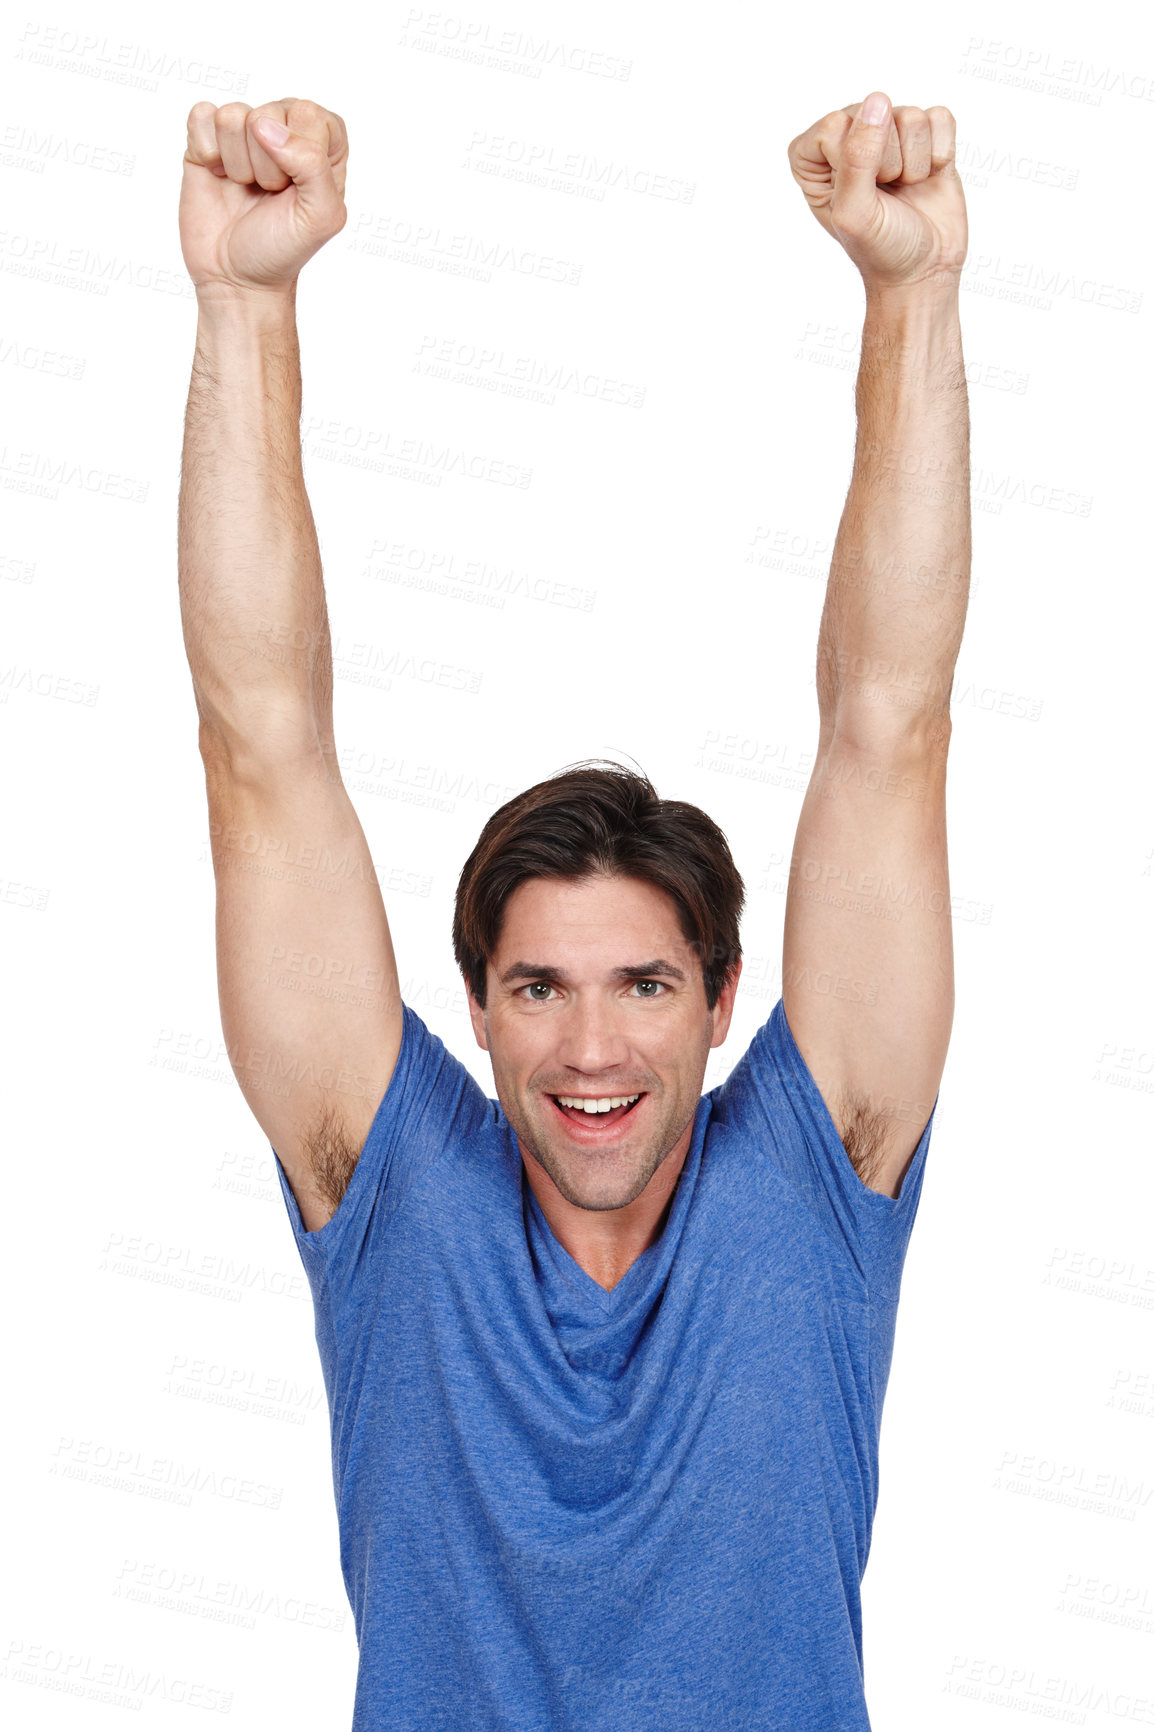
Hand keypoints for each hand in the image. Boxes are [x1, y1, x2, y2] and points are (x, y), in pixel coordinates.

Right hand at [179, 97, 348, 299]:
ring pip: (232, 116)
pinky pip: (201, 116)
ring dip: (237, 164)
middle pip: (267, 114)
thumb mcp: (321, 217)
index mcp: (322, 141)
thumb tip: (263, 126)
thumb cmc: (283, 249)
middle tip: (267, 195)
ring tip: (245, 188)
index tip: (294, 190)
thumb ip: (313, 164)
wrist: (236, 277)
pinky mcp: (207, 138)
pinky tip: (218, 176)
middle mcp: (284, 128)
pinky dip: (207, 152)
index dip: (298, 155)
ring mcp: (244, 132)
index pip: (308, 114)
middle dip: (265, 165)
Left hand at [787, 93, 966, 295]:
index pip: (834, 125)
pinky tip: (928, 177)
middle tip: (885, 195)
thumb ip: (857, 157)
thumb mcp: (855, 213)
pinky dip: (939, 154)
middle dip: (888, 162)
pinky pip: (939, 118)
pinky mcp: (926, 135)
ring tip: (905, 189)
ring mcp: (890, 134)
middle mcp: (850, 137)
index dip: (853, 161)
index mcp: (815, 156)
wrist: (924, 270)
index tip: (860, 194)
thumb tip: (878, 102)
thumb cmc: (881, 249)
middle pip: (875, 114)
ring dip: (914, 163)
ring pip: (910, 115)